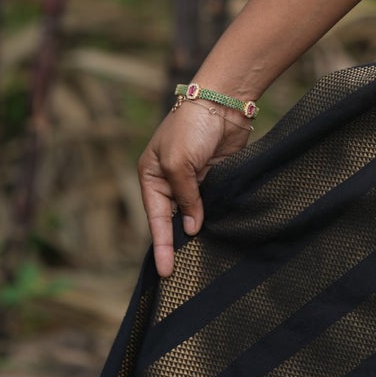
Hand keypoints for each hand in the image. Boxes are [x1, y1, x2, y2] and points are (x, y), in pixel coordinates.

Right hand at [138, 98, 252, 275]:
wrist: (223, 102)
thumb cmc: (192, 127)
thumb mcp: (179, 164)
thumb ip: (185, 198)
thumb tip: (193, 228)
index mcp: (152, 176)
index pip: (157, 219)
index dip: (161, 245)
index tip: (165, 271)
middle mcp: (170, 180)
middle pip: (173, 220)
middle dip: (177, 244)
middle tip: (181, 274)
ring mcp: (194, 179)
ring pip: (193, 214)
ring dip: (198, 232)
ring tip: (200, 261)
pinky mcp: (215, 177)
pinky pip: (212, 203)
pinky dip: (213, 217)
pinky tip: (218, 234)